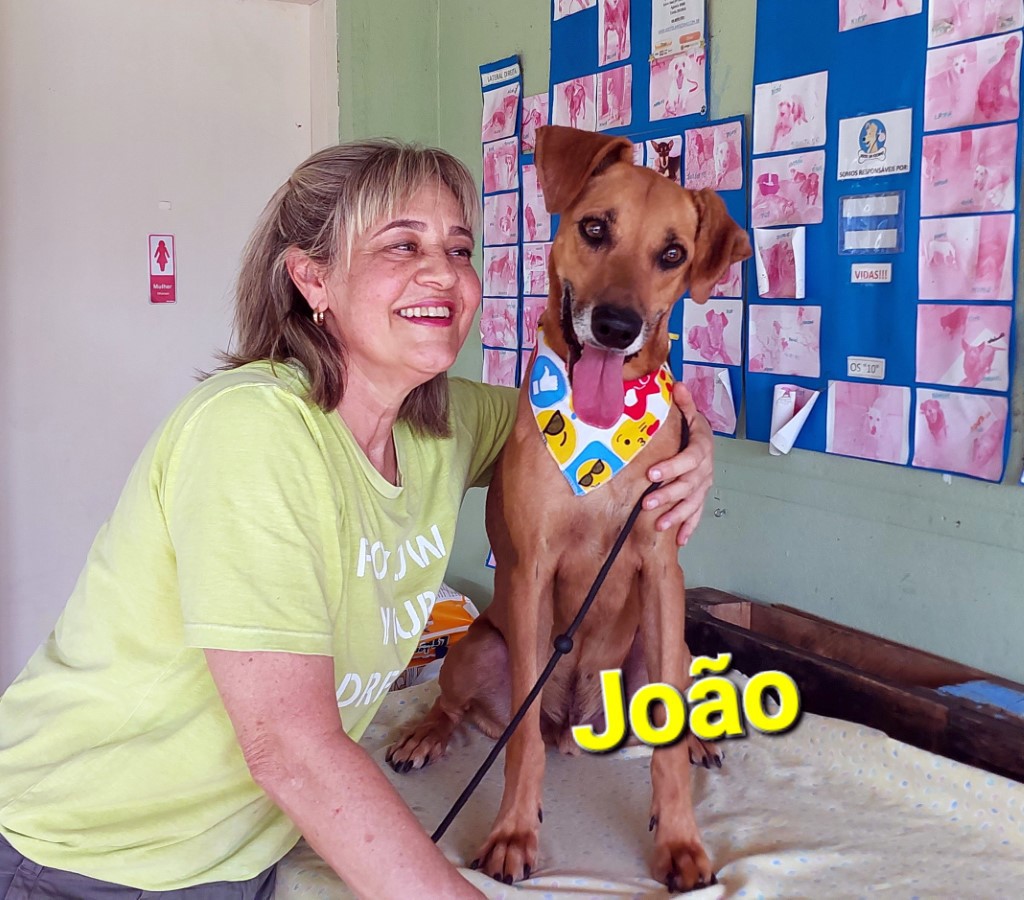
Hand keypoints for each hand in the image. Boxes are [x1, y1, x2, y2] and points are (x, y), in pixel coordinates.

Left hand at [643, 383, 713, 545]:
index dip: (672, 467)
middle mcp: (705, 470)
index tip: (652, 474)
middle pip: (688, 485)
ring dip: (676, 516)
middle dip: (668, 496)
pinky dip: (689, 527)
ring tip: (659, 525)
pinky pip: (697, 514)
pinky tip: (679, 539)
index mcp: (701, 448)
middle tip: (647, 503)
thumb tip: (677, 384)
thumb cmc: (693, 430)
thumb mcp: (690, 413)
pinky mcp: (700, 498)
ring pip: (692, 503)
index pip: (689, 459)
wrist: (707, 444)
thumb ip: (684, 402)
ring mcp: (703, 486)